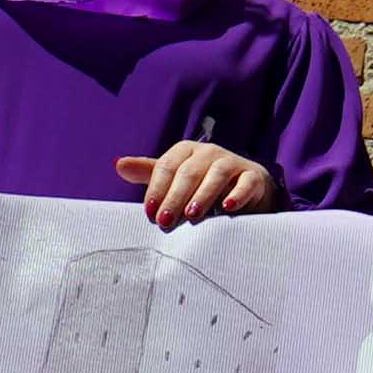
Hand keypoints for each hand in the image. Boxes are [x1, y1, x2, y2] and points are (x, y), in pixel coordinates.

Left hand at [119, 143, 281, 227]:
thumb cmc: (202, 184)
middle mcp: (209, 152)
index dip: (157, 190)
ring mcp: (233, 162)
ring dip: (203, 195)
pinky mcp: (254, 176)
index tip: (151, 213)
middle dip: (175, 197)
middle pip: (189, 172)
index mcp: (186, 151)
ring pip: (216, 175)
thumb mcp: (175, 179)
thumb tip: (119, 164)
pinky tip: (227, 207)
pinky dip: (237, 194)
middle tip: (166, 221)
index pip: (167, 167)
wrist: (245, 188)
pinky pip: (246, 183)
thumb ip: (149, 174)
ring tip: (193, 216)